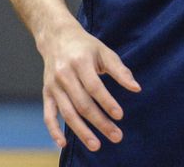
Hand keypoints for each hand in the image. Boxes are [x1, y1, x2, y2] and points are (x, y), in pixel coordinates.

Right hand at [39, 23, 140, 151]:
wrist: (57, 37)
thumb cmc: (86, 46)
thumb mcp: (104, 52)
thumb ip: (120, 70)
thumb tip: (137, 88)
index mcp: (80, 62)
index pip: (94, 86)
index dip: (107, 102)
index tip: (120, 116)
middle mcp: (64, 74)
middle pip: (82, 103)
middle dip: (100, 122)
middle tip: (116, 136)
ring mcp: (53, 85)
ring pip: (67, 113)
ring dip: (81, 131)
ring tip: (96, 145)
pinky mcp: (46, 93)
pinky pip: (48, 115)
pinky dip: (54, 130)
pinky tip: (63, 144)